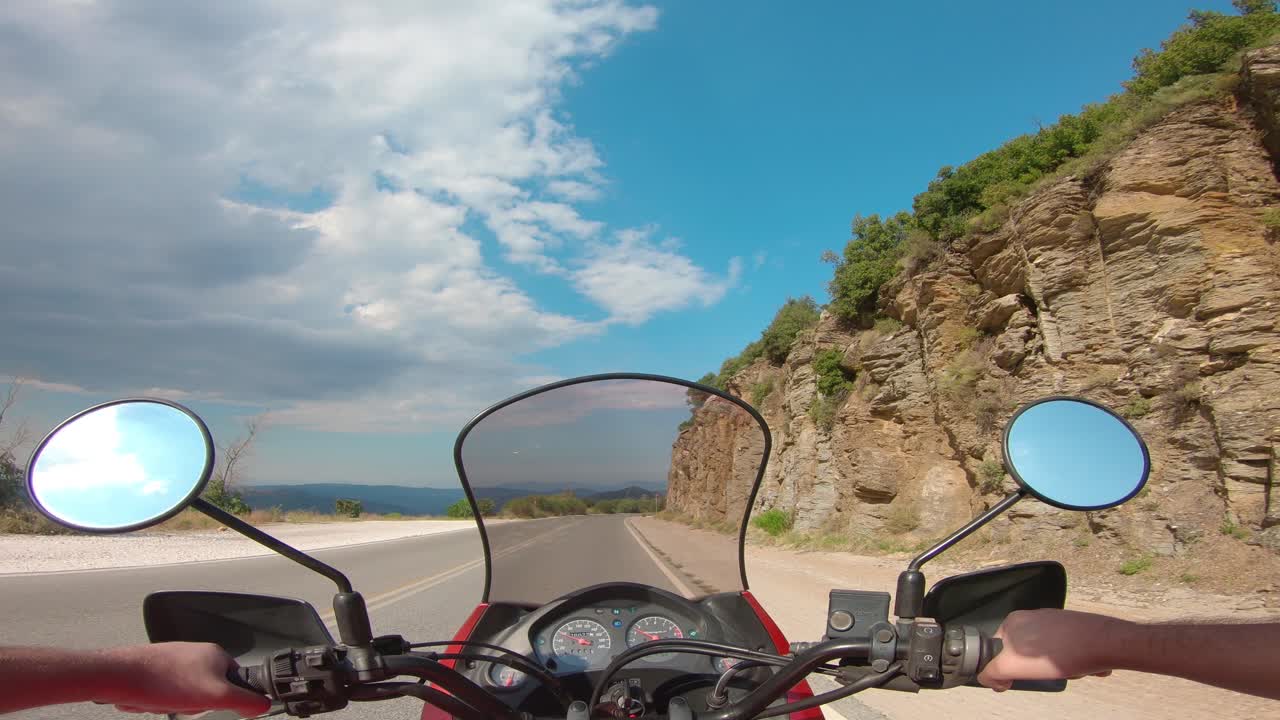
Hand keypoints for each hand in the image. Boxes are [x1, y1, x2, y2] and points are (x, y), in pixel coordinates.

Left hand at [95, 642, 271, 716]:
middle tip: (182, 703)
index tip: (209, 703)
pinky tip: (150, 699)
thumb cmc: (164, 680)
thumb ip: (244, 700)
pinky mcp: (156, 670)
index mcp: (215, 654)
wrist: (120, 676)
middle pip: (207, 691)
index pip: (234, 682)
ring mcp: (175, 660)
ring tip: (160, 700)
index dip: (222, 698)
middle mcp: (196, 654)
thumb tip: (264, 705)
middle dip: (192, 705)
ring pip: (183, 694)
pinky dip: (157, 700)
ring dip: (171, 704)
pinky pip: (164, 693)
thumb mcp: (214, 694)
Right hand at [977, 609, 1121, 691]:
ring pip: (1047, 656)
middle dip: (1037, 670)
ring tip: (1070, 669)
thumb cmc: (1060, 652)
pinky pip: (1066, 653)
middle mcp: (1032, 618)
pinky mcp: (1073, 630)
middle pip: (1024, 654)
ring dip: (1058, 668)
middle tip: (1048, 674)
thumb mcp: (1014, 664)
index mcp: (1013, 621)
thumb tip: (988, 678)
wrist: (1102, 643)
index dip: (1007, 668)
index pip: (999, 649)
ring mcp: (1054, 623)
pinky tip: (1082, 666)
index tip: (1021, 677)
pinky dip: (1074, 663)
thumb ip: (993, 671)